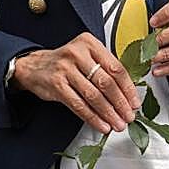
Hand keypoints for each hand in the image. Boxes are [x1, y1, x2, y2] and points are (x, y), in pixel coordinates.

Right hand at [10, 33, 137, 132]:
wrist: (34, 66)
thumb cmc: (66, 63)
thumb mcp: (86, 56)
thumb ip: (105, 69)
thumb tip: (128, 94)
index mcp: (90, 44)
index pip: (116, 68)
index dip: (128, 88)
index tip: (135, 102)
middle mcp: (78, 53)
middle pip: (106, 82)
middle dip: (120, 103)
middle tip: (128, 116)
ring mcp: (66, 69)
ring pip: (93, 95)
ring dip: (108, 113)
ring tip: (117, 123)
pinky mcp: (56, 84)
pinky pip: (79, 105)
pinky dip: (93, 118)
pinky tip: (101, 125)